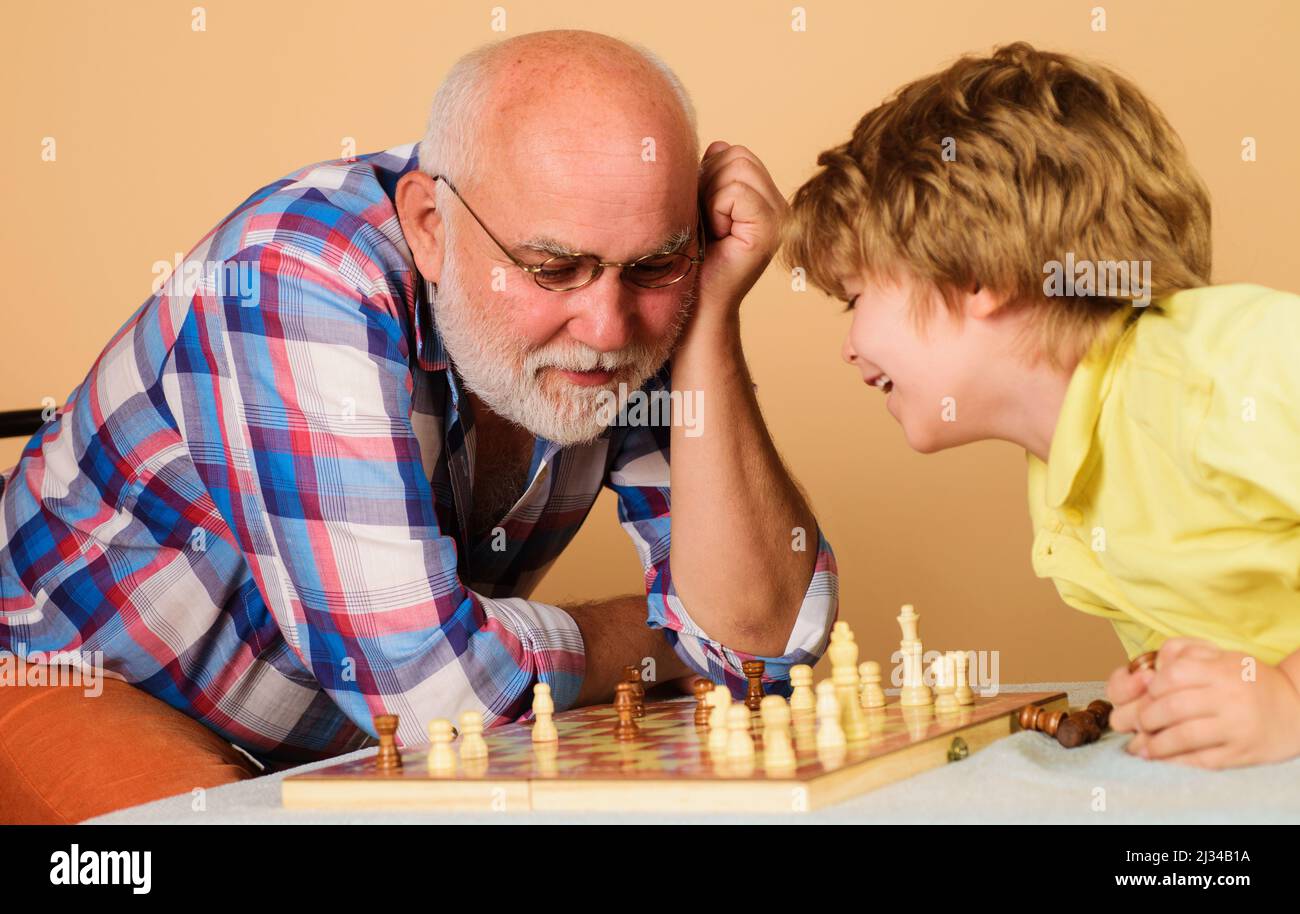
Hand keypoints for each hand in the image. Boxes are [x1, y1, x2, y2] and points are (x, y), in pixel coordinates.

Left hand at [694, 140, 788, 319]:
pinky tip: (718, 236)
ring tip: (713, 228)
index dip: (707, 175)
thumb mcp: (700, 205)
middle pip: (737, 154)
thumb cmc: (693, 257)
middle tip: (707, 221)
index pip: (734, 152)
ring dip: (712, 196)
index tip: (704, 213)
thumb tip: (717, 145)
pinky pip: (737, 192)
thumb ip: (712, 173)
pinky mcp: (772, 229)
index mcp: (765, 196)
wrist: (698, 302)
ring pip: (737, 168)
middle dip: (709, 182)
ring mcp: (781, 217)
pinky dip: (716, 210)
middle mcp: (780, 204)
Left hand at [1108, 637, 1299, 768]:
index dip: (1152, 686)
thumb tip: (1148, 671)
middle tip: (1135, 723)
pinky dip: (1174, 761)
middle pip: (1173, 707)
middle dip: (1145, 717)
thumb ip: (1183, 652)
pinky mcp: (1241, 753)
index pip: (1173, 674)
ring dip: (1155, 744)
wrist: (1294, 709)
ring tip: (1141, 746)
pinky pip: (1201, 760)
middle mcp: (1230, 697)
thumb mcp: (1219, 655)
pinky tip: (1159, 759)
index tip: (1145, 693)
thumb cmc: (1245, 680)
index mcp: (1221, 669)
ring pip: (1183, 736)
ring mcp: (1236, 727)